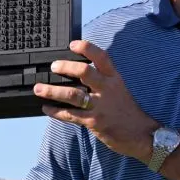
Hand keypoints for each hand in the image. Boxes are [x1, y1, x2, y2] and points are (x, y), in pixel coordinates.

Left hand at [35, 40, 158, 163]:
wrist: (141, 135)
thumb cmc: (127, 111)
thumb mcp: (119, 89)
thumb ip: (102, 80)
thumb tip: (78, 72)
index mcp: (114, 79)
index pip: (102, 57)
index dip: (87, 48)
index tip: (72, 44)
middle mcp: (107, 89)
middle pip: (85, 72)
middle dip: (66, 67)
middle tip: (53, 66)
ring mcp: (100, 106)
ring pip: (73, 95)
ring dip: (52, 91)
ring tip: (38, 88)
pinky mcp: (94, 122)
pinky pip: (70, 115)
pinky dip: (56, 112)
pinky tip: (46, 108)